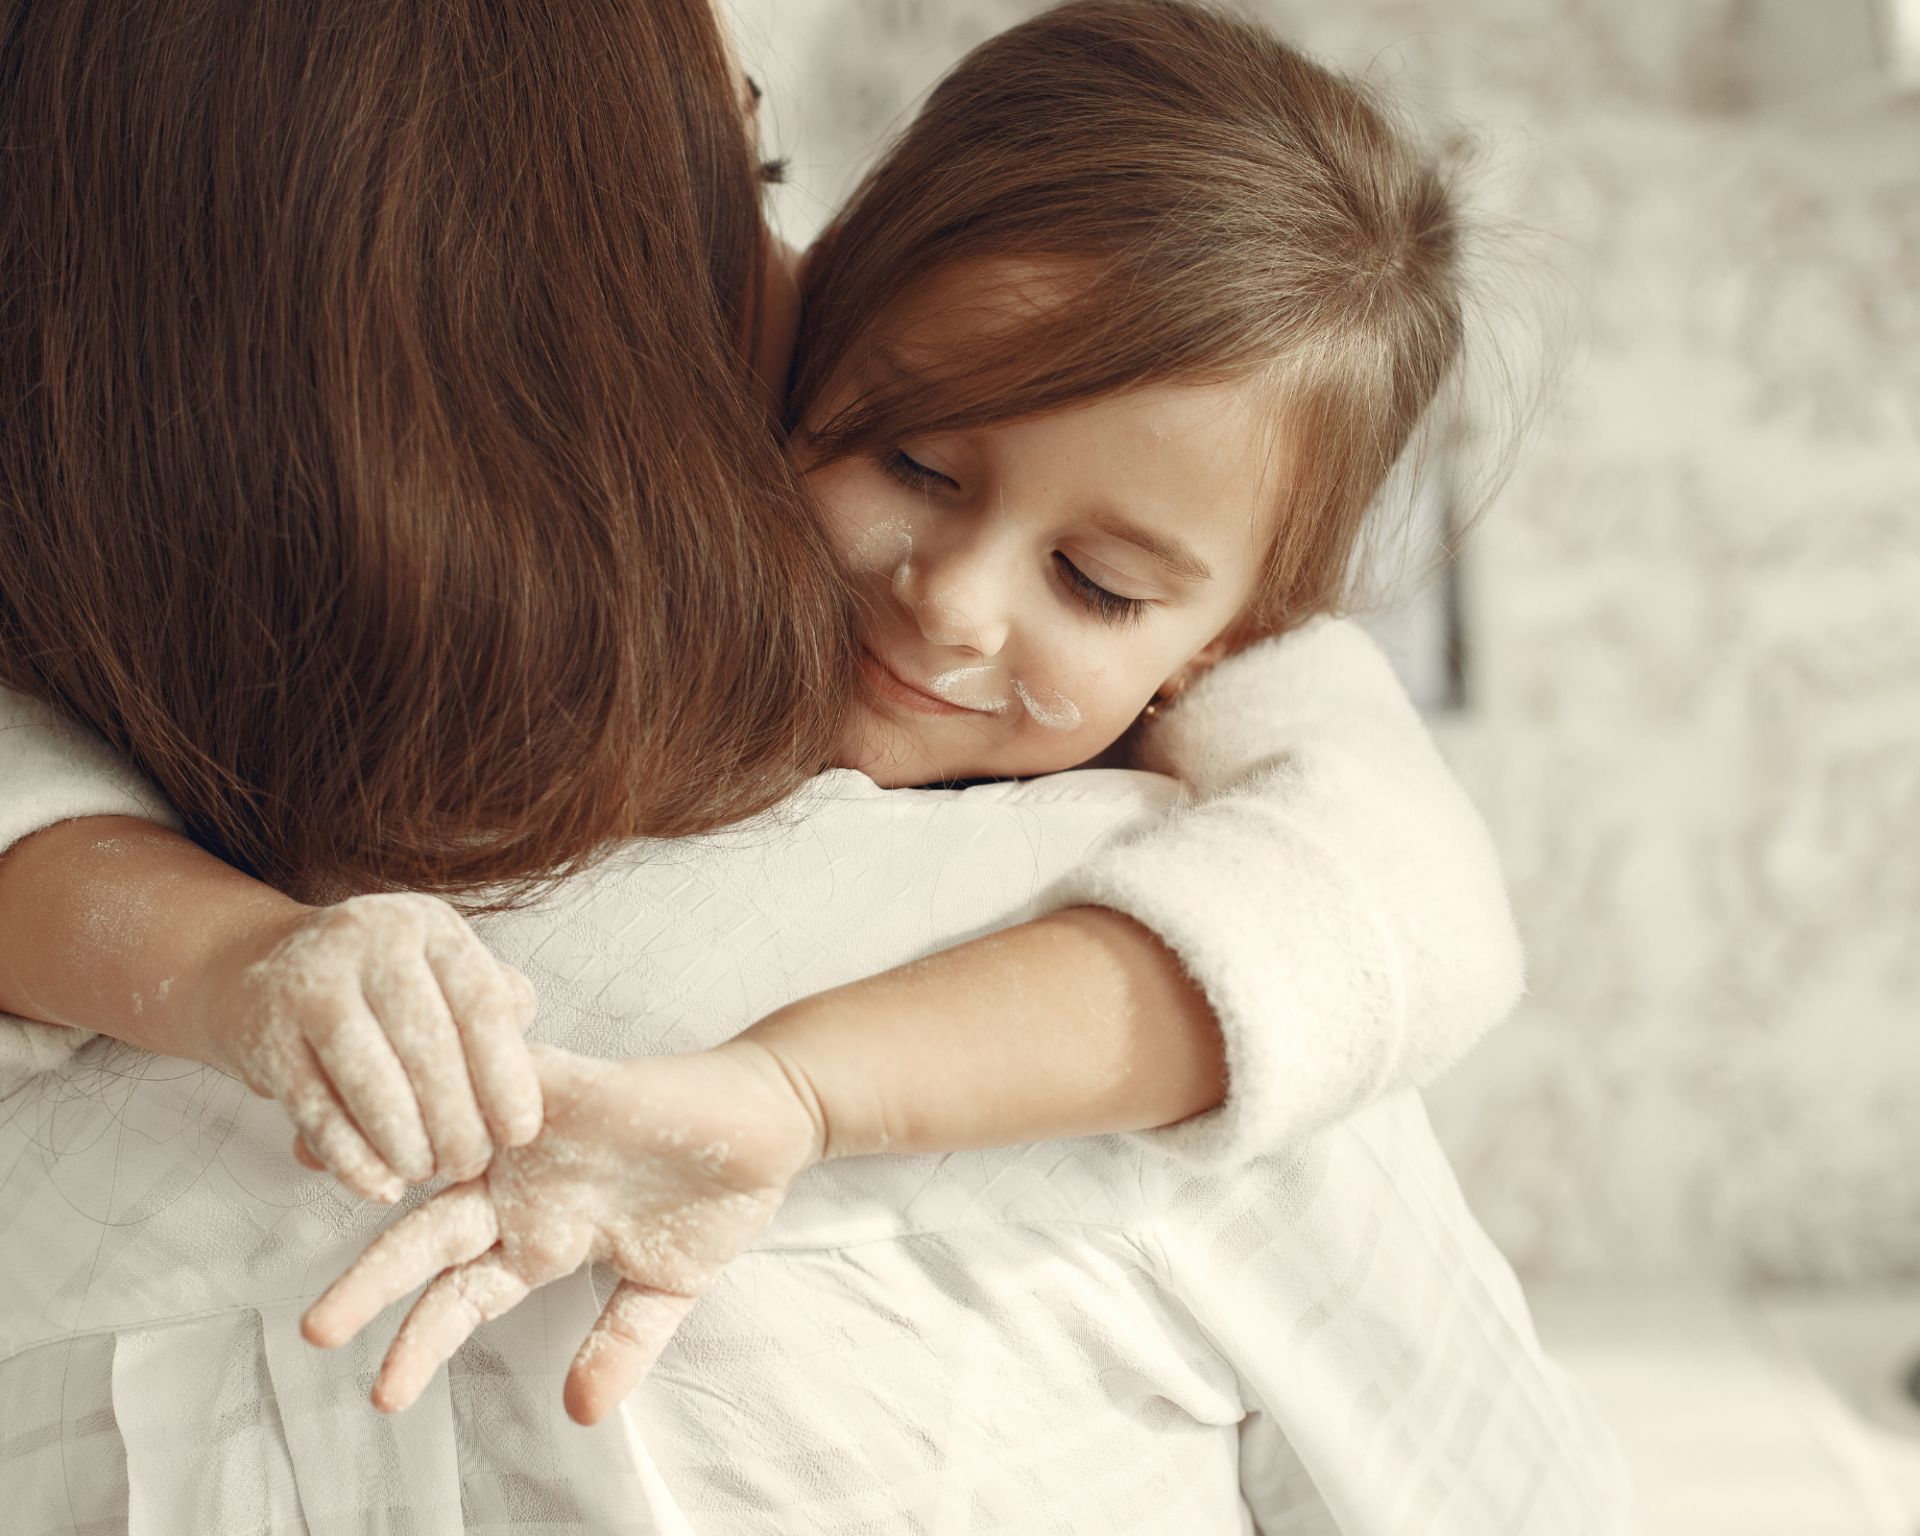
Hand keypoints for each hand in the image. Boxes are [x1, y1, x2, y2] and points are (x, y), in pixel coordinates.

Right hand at [200, 892, 541, 1201]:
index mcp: (430, 927)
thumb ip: (495, 1008)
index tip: (521, 1132)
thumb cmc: (380, 983)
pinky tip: (378, 1186)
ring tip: (426, 1173)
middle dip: (455, 1118)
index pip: (481, 1002)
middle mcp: (371, 939)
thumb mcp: (442, 972)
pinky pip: (313, 1106)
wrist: (256, 965)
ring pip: (368, 1076)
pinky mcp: (263, 1030)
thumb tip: (528, 1069)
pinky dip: (350, 1156)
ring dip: (404, 1140)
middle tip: (469, 1164)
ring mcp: (310, 981)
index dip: (505, 1074)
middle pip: (426, 1044)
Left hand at [301, 1042, 821, 1423]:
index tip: (382, 1393)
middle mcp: (522, 1186)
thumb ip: (620, 1342)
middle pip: (432, 1234)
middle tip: (317, 1328)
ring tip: (316, 1169)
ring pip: (444, 1149)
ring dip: (387, 1160)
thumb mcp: (667, 1285)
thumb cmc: (717, 1193)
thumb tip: (582, 1412)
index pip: (464, 1297)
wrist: (772, 1116)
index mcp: (542, 1239)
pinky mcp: (565, 1080)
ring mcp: (536, 1131)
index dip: (422, 1340)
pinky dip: (456, 1079)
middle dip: (376, 1280)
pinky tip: (402, 1087)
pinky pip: (501, 1074)